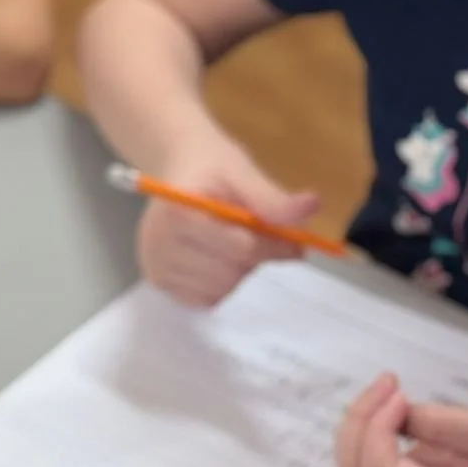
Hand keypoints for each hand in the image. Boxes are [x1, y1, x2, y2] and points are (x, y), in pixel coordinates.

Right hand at [137, 137, 318, 307]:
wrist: (180, 166)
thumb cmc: (211, 168)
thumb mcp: (242, 172)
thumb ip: (271, 197)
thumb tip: (311, 206)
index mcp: (177, 213)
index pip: (240, 247)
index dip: (273, 244)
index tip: (295, 240)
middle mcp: (158, 244)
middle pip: (230, 272)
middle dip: (254, 258)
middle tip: (259, 237)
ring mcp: (156, 266)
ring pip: (220, 288)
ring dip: (238, 271)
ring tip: (232, 243)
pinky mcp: (158, 282)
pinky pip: (204, 299)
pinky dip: (220, 284)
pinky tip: (216, 260)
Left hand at [336, 373, 467, 466]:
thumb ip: (444, 425)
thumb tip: (401, 415)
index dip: (377, 430)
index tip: (400, 396)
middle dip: (360, 421)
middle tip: (388, 382)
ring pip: (353, 463)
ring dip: (358, 420)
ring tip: (386, 387)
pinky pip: (364, 455)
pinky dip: (365, 424)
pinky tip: (387, 400)